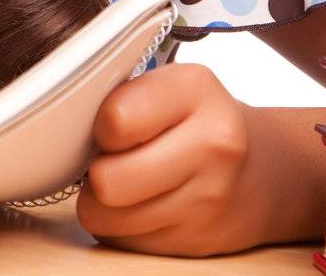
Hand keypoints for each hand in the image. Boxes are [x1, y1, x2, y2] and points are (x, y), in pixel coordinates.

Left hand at [78, 63, 263, 255]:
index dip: (98, 126)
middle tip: (110, 160)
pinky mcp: (198, 241)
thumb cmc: (191, 120)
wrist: (265, 170)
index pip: (114, 120)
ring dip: (101, 203)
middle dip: (94, 172)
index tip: (109, 126)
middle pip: (107, 181)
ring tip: (124, 182)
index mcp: (195, 90)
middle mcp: (212, 145)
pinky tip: (142, 205)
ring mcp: (209, 199)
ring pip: (106, 217)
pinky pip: (123, 240)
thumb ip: (118, 95)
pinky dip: (121, 226)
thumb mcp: (165, 84)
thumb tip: (60, 128)